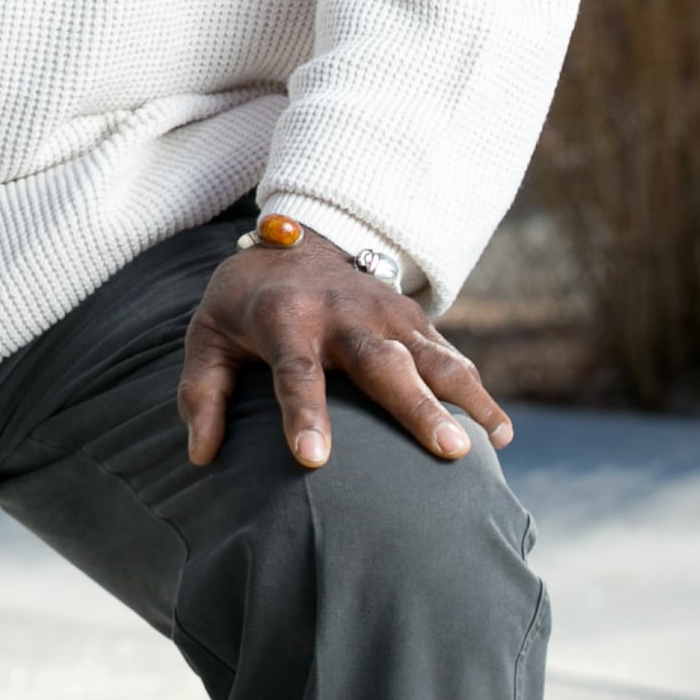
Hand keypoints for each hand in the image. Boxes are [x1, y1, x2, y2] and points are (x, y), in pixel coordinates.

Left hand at [178, 227, 512, 471]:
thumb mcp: (208, 335)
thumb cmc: (245, 303)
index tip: (313, 460)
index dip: (303, 415)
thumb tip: (201, 456)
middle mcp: (340, 312)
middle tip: (447, 450)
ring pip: (430, 356)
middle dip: (415, 407)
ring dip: (464, 397)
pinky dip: (477, 391)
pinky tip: (499, 434)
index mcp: (284, 318)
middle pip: (381, 363)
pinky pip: (449, 356)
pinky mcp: (413, 318)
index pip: (294, 372)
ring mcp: (384, 312)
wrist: (295, 238)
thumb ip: (201, 393)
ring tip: (490, 443)